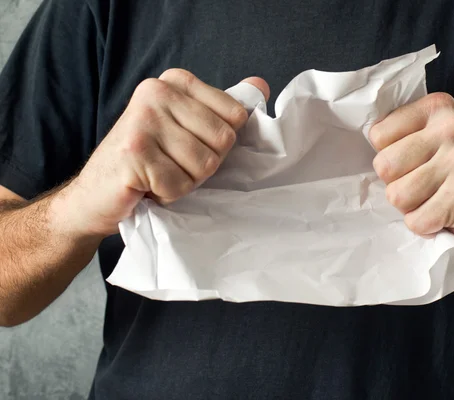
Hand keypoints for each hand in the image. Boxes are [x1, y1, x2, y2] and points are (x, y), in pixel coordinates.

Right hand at [63, 69, 269, 236]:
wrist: (94, 194)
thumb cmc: (147, 161)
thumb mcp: (185, 126)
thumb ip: (221, 107)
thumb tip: (261, 86)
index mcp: (174, 81)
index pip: (236, 115)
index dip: (219, 142)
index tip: (189, 144)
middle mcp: (157, 92)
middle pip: (223, 141)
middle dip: (204, 165)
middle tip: (172, 164)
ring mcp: (143, 120)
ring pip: (205, 165)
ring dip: (186, 182)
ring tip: (159, 174)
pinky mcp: (134, 152)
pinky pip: (180, 185)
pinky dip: (168, 195)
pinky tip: (147, 186)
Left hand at [369, 92, 453, 248]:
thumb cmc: (448, 173)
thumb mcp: (427, 137)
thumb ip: (397, 133)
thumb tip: (347, 144)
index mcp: (437, 107)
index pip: (377, 135)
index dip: (388, 154)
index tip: (412, 158)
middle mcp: (453, 128)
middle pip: (384, 166)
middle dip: (396, 182)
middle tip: (421, 183)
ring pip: (397, 195)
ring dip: (408, 206)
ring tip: (431, 198)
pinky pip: (415, 220)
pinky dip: (422, 225)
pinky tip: (440, 215)